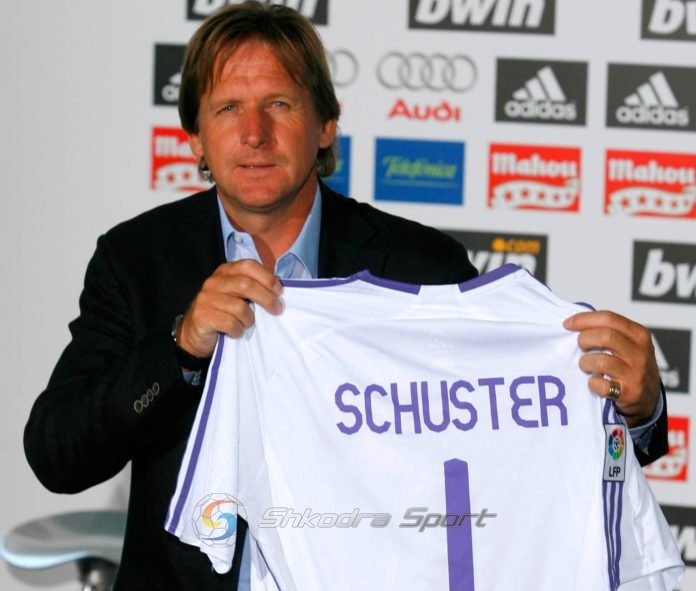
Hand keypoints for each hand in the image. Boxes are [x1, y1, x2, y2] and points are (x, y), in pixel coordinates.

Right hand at [177, 259, 282, 357]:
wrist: (195, 331)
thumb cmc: (223, 312)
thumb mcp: (237, 294)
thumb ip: (253, 287)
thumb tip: (278, 288)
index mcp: (225, 271)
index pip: (248, 265)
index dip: (267, 278)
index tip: (279, 291)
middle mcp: (214, 282)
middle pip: (246, 285)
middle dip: (266, 298)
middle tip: (276, 310)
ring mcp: (207, 298)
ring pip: (240, 308)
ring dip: (249, 319)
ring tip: (247, 324)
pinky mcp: (203, 316)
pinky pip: (231, 323)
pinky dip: (238, 330)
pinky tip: (236, 331)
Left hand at [563, 310, 659, 426]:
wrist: (649, 397)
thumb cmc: (630, 365)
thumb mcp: (628, 343)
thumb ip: (608, 330)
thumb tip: (576, 321)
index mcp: (638, 334)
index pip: (608, 318)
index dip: (584, 319)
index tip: (567, 324)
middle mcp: (640, 352)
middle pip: (605, 336)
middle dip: (585, 340)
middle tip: (581, 347)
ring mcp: (635, 373)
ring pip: (601, 361)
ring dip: (586, 363)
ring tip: (587, 366)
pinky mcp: (629, 393)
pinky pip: (601, 385)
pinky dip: (593, 384)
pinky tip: (595, 382)